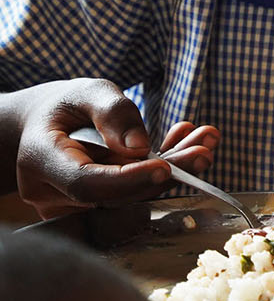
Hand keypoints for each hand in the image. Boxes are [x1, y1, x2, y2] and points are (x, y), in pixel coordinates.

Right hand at [8, 80, 220, 216]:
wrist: (42, 126)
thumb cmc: (63, 106)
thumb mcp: (86, 92)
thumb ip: (112, 113)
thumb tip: (140, 147)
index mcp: (40, 161)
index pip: (86, 183)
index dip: (128, 179)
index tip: (166, 166)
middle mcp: (51, 193)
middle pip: (115, 196)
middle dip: (165, 174)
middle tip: (205, 148)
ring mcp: (71, 206)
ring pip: (130, 199)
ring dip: (173, 172)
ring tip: (206, 139)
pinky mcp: (94, 208)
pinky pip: (133, 196)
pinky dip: (164, 172)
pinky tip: (187, 144)